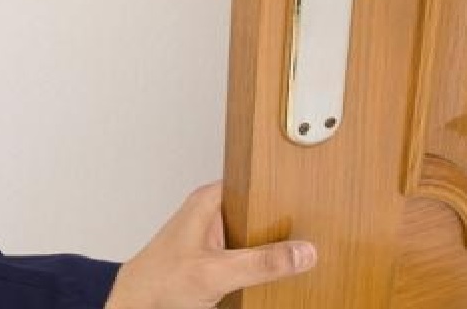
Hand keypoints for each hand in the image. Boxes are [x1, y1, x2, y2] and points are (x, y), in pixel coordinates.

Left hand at [105, 183, 316, 308]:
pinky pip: (248, 255)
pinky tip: (273, 270)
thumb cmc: (157, 284)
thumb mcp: (216, 273)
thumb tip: (302, 253)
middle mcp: (212, 213)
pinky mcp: (217, 259)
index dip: (281, 191)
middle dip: (281, 224)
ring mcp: (215, 237)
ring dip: (270, 247)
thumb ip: (260, 263)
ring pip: (256, 235)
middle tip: (309, 231)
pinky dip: (260, 263)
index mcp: (208, 200)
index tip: (310, 199)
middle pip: (260, 211)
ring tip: (295, 252)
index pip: (255, 182)